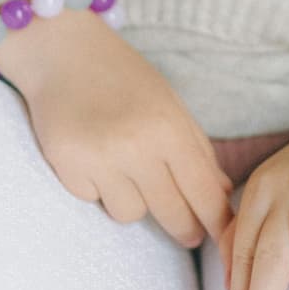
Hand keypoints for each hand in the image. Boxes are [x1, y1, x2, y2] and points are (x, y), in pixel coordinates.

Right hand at [0, 8, 233, 247]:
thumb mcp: (170, 106)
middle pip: (171, 213)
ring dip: (132, 200)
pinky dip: (96, 187)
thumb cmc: (124, 78)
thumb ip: (197, 151)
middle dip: (184, 228)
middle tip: (189, 235)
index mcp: (169, 129)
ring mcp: (99, 159)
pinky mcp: (66, 166)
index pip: (203, 191)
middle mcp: (136, 147)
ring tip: (124, 170)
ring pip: (129, 214)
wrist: (62, 51)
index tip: (226, 238)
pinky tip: (93, 158)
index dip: (217, 221)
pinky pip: (93, 200)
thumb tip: (221, 196)